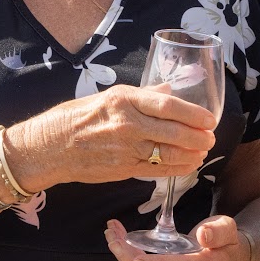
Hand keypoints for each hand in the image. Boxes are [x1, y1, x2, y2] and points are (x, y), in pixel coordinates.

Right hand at [7, 84, 217, 188]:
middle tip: (211, 137)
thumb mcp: (107, 96)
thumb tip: (167, 90)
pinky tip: (188, 165)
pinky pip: (157, 170)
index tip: (210, 118)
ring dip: (191, 154)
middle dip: (198, 136)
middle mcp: (126, 124)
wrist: (48, 147)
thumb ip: (141, 96)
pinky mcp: (123, 169)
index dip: (194, 113)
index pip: (168, 105)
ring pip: (169, 153)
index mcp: (124, 100)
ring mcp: (125, 149)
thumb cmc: (75, 118)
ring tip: (202, 151)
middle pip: (174, 131)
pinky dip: (176, 168)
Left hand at [105, 215, 251, 260]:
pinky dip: (126, 256)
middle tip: (112, 234)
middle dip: (128, 255)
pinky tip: (118, 239)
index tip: (137, 259)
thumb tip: (202, 235)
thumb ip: (218, 232)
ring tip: (111, 232)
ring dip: (123, 254)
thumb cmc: (227, 243)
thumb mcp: (228, 231)